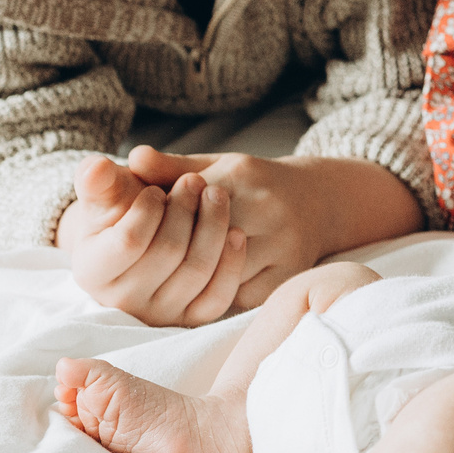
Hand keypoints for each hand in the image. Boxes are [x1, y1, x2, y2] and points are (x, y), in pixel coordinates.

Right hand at [58, 156, 246, 325]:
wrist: (142, 237)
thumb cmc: (121, 211)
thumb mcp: (105, 194)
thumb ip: (97, 180)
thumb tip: (95, 167)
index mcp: (93, 272)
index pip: (129, 241)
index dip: (149, 208)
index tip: (157, 188)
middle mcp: (123, 301)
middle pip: (167, 253)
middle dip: (185, 210)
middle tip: (195, 181)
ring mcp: (159, 314)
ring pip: (196, 271)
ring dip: (213, 227)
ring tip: (216, 194)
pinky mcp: (190, 318)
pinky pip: (217, 297)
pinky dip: (231, 263)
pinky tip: (236, 232)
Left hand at [123, 147, 416, 310]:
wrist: (320, 200)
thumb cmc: (254, 184)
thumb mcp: (216, 166)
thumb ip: (173, 167)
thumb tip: (132, 158)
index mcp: (241, 176)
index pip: (185, 205)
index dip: (159, 221)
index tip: (143, 231)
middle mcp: (267, 208)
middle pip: (203, 242)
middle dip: (174, 253)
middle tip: (149, 264)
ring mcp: (282, 243)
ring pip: (220, 272)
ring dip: (194, 278)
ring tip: (171, 278)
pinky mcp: (290, 273)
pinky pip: (241, 295)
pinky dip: (220, 293)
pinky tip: (205, 289)